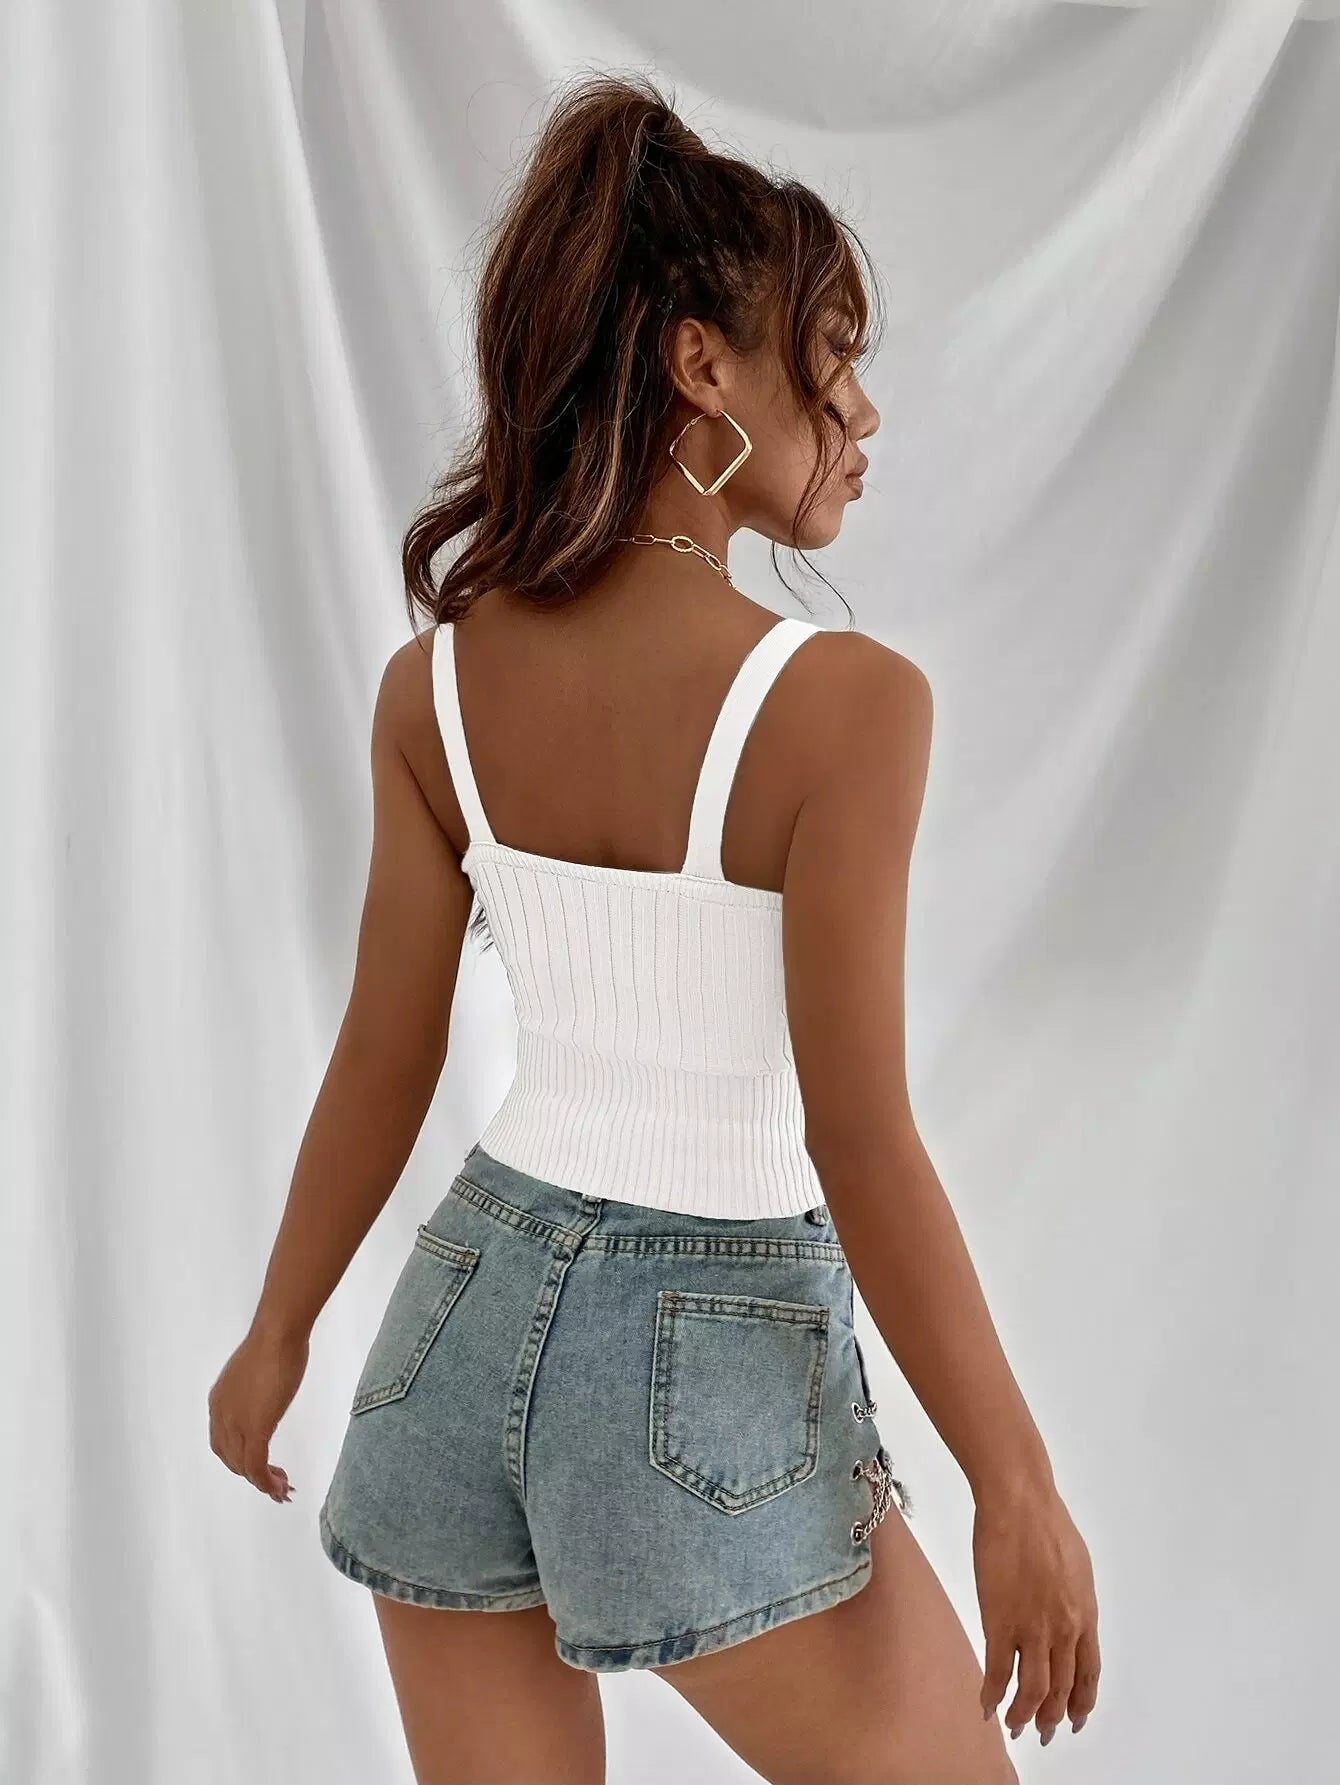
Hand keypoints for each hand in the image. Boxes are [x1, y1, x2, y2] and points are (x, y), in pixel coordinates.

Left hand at [208, 1324, 307, 1501]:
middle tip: (275, 1481)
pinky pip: (257, 1466)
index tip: (263, 1462)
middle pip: (231, 1458)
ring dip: (262, 1482)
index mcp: (219, 1402)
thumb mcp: (256, 1371)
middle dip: (252, 1475)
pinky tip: (278, 1486)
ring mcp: (237, 1424)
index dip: (240, 1458)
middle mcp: (221, 1416)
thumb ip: (255, 1389)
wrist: (277, 1334)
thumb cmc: (274, 1342)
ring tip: (281, 1489)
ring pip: (244, 1467)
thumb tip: (267, 1393)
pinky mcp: (256, 1428)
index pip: (223, 1442)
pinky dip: (266, 1482)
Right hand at [973, 1477, 1099, 1745]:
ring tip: (1015, 1726)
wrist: (1020, 1504)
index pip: (1088, 1674)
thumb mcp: (1078, 1568)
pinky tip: (987, 1705)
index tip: (1075, 1719)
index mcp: (1085, 1616)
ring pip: (1032, 1690)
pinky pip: (998, 1671)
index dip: (1081, 1702)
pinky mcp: (999, 1621)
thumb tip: (1070, 1619)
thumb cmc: (1047, 1523)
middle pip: (1061, 1689)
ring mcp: (1032, 1629)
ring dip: (1023, 1716)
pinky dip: (993, 1695)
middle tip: (1042, 1733)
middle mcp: (1064, 1631)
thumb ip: (1075, 1601)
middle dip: (1052, 1718)